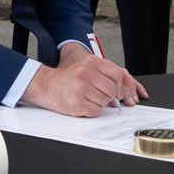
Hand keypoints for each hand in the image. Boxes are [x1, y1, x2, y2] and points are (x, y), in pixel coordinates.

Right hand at [21, 54, 148, 116]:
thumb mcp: (87, 67)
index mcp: (91, 62)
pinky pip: (95, 111)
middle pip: (112, 90)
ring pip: (105, 102)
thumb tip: (128, 89)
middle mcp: (86, 73)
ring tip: (87, 97)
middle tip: (97, 95)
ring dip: (99, 103)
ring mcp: (80, 88)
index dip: (120, 86)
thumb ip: (106, 74)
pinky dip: (91, 110)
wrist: (46, 85)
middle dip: (108, 96)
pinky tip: (82, 103)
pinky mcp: (76, 103)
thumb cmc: (68, 78)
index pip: (118, 75)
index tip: (117, 92)